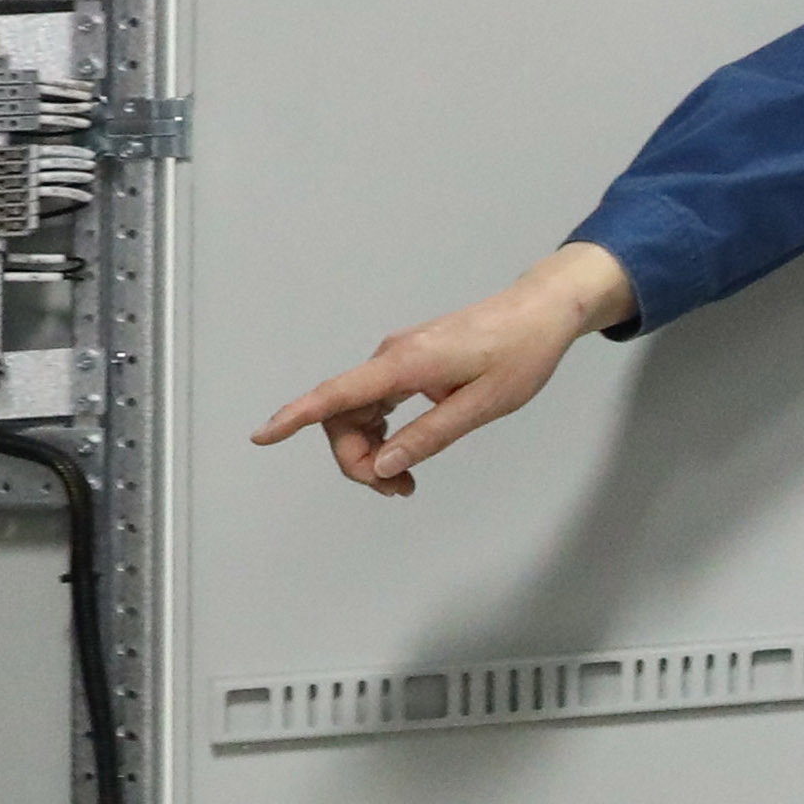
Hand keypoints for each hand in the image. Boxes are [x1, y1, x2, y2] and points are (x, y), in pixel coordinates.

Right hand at [244, 240, 635, 495]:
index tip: (262, 435)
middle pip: (342, 414)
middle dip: (356, 459)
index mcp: (405, 364)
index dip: (295, 416)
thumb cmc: (519, 354)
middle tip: (398, 491)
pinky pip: (376, 402)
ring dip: (369, 452)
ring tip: (404, 485)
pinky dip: (381, 434)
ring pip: (358, 412)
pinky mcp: (409, 363)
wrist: (540, 312)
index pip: (337, 394)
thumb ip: (429, 436)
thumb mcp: (481, 405)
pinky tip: (403, 457)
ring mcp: (398, 358)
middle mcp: (392, 357)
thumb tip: (383, 465)